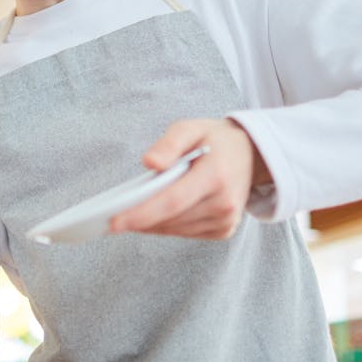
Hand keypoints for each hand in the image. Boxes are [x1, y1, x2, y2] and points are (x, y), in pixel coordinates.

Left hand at [110, 118, 269, 238]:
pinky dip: (167, 225)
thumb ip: (169, 143)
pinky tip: (156, 215)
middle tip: (110, 217)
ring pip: (176, 229)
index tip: (114, 222)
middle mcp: (225, 202)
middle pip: (171, 218)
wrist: (252, 155)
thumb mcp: (191, 128)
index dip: (141, 214)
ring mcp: (227, 220)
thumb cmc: (215, 140)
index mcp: (216, 175)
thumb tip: (149, 163)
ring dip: (151, 224)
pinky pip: (186, 233)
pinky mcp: (224, 230)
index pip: (172, 201)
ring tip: (129, 214)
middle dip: (139, 219)